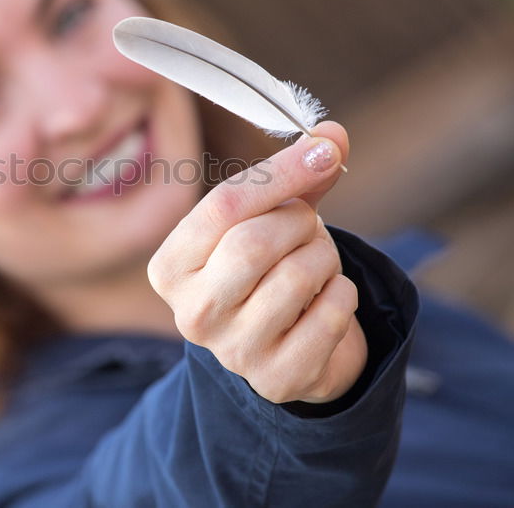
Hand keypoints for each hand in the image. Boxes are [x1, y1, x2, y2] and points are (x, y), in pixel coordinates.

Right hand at [148, 121, 365, 403]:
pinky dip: (343, 293)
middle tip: (309, 225)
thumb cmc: (268, 270)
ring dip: (325, 257)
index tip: (325, 150)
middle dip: (300, 222)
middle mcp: (191, 313)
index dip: (280, 172)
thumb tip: (333, 135)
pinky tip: (327, 298)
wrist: (284, 349)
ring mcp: (232, 352)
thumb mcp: (268, 220)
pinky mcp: (277, 379)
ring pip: (297, 276)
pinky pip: (330, 314)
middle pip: (254, 243)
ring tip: (316, 263)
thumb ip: (297, 177)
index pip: (222, 206)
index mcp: (171, 267)